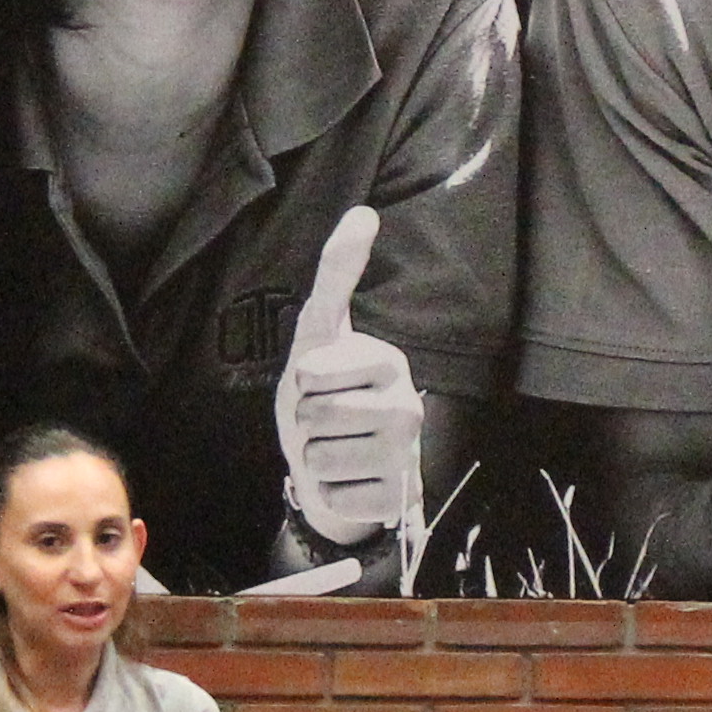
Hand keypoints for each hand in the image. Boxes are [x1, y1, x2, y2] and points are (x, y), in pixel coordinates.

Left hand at [272, 204, 423, 552]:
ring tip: (335, 451)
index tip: (321, 384)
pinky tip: (348, 481)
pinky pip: (333, 494)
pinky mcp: (397, 500)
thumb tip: (363, 210)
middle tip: (325, 424)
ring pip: (321, 459)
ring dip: (314, 459)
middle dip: (304, 423)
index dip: (301, 383)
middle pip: (315, 417)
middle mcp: (409, 407)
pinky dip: (328, 492)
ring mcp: (407, 457)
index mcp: (391, 362)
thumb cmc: (326, 394)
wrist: (342, 466)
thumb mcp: (321, 334)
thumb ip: (337, 274)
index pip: (312, 372)